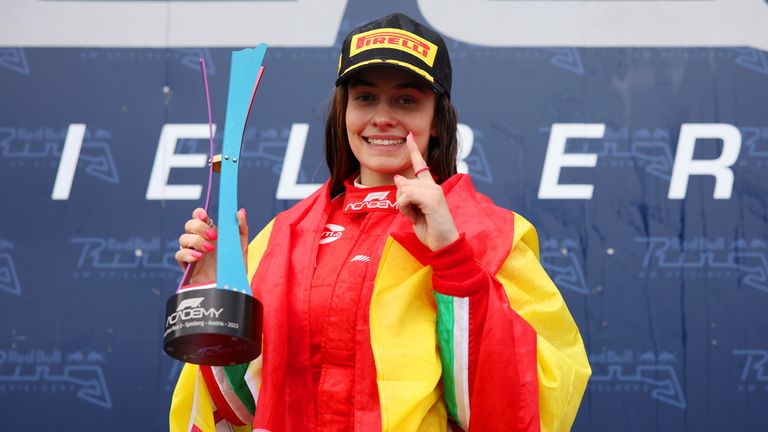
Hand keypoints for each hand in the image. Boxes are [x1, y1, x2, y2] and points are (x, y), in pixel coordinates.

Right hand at [175, 207, 248, 284]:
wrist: (230, 289)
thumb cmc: (235, 267)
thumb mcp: (242, 247)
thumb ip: (242, 229)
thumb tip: (240, 211)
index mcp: (211, 233)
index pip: (199, 217)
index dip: (199, 213)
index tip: (205, 215)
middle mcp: (200, 241)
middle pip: (189, 225)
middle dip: (199, 227)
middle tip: (213, 236)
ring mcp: (192, 252)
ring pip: (183, 238)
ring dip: (196, 241)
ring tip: (209, 250)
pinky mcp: (187, 266)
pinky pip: (179, 255)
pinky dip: (188, 254)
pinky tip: (198, 257)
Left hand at [394, 132, 458, 250]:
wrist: (444, 244)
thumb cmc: (431, 231)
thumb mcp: (414, 212)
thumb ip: (406, 195)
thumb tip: (398, 178)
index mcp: (431, 188)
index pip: (421, 166)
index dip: (414, 150)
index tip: (410, 136)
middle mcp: (434, 186)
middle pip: (404, 183)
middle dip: (401, 201)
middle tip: (413, 215)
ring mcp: (434, 191)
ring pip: (404, 190)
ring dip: (403, 207)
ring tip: (416, 217)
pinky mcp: (432, 199)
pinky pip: (406, 196)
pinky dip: (405, 208)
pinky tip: (415, 217)